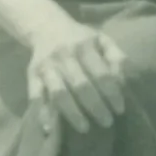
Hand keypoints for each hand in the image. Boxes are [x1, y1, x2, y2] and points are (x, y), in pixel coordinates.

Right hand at [26, 12, 126, 134]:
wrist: (46, 26)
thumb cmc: (80, 39)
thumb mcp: (101, 40)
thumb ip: (116, 57)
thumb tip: (124, 81)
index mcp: (84, 45)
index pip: (101, 74)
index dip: (112, 93)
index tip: (120, 109)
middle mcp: (64, 55)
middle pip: (81, 86)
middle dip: (96, 107)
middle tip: (107, 122)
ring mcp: (47, 66)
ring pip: (59, 93)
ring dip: (72, 113)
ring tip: (85, 128)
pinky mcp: (32, 75)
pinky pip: (35, 96)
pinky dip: (42, 113)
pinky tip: (50, 128)